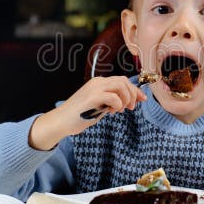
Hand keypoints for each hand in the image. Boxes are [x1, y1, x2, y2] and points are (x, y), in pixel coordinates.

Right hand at [29, 76, 146, 149]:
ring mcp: (94, 88)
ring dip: (126, 98)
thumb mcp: (99, 106)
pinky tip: (111, 112)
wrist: (60, 122)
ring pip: (121, 85)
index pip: (122, 81)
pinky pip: (113, 96)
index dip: (135, 90)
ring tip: (121, 110)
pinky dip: (117, 104)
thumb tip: (129, 101)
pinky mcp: (92, 97)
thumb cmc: (79, 116)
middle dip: (133, 94)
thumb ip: (111, 102)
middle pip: (124, 81)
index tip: (142, 100)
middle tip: (131, 108)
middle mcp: (97, 82)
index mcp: (99, 83)